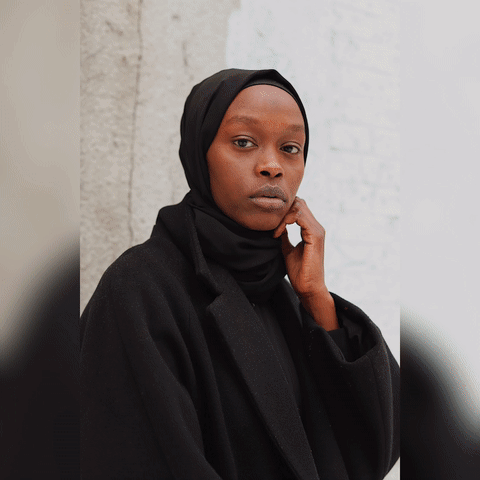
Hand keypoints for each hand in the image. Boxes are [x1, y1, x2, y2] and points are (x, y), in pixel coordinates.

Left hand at [273, 197, 338, 330]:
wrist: (308, 288)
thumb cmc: (299, 272)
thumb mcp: (287, 249)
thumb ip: (284, 236)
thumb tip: (276, 226)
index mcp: (311, 230)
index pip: (298, 207)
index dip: (283, 211)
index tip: (270, 226)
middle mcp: (316, 227)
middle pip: (299, 203)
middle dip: (282, 210)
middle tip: (270, 224)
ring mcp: (317, 231)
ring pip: (299, 207)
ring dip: (282, 216)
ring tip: (274, 230)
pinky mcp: (315, 236)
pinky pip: (299, 217)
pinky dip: (286, 222)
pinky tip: (278, 234)